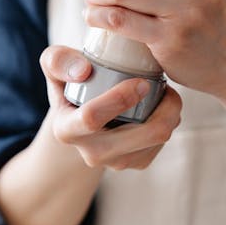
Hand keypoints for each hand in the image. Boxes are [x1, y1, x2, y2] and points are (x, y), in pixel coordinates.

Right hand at [40, 45, 181, 169]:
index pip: (91, 118)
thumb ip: (58, 60)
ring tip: (164, 92)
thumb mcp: (54, 65)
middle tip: (165, 85)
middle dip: (163, 109)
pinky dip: (169, 122)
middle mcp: (91, 153)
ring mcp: (115, 162)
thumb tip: (83, 71)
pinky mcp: (136, 163)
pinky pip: (162, 143)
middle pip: (141, 135)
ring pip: (157, 138)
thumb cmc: (72, 83)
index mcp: (66, 130)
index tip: (141, 81)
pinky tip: (161, 107)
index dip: (119, 98)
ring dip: (170, 113)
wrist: (82, 114)